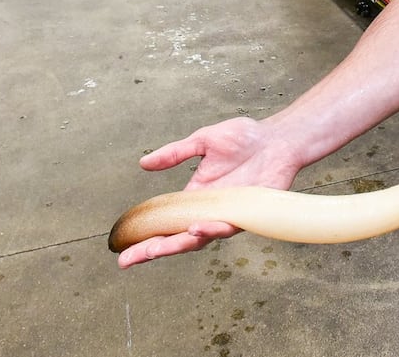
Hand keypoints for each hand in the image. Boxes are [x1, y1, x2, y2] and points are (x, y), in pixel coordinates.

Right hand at [116, 116, 300, 268]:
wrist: (277, 139)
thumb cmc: (244, 139)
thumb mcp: (202, 142)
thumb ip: (175, 153)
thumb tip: (144, 163)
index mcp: (194, 196)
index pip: (165, 222)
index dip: (144, 236)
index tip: (121, 248)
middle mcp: (207, 210)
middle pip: (175, 238)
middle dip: (151, 250)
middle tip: (128, 260)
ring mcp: (226, 215)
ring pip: (198, 239)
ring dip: (177, 244)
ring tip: (155, 249)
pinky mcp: (246, 215)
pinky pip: (226, 227)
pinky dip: (211, 229)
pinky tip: (196, 228)